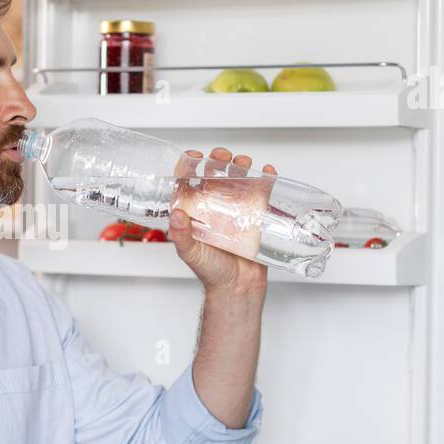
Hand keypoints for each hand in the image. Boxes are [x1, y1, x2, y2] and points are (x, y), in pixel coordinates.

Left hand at [168, 147, 276, 295]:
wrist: (239, 287)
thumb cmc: (212, 272)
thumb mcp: (192, 254)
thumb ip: (181, 236)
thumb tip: (175, 214)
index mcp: (195, 212)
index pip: (188, 182)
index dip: (188, 165)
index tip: (193, 156)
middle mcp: (214, 207)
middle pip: (215, 175)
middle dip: (218, 160)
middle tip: (222, 157)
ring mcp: (235, 210)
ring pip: (238, 179)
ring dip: (241, 165)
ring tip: (244, 162)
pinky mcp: (255, 215)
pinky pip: (261, 193)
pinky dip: (266, 179)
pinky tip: (268, 172)